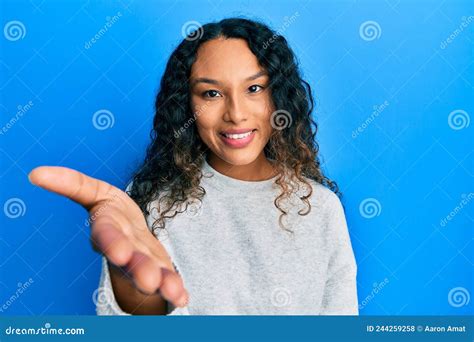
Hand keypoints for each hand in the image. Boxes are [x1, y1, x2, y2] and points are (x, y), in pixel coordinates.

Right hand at [28, 166, 188, 308]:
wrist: (132, 237)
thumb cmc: (114, 214)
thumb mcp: (95, 193)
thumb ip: (71, 184)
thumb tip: (35, 174)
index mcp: (107, 229)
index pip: (106, 235)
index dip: (112, 243)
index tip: (120, 254)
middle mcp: (123, 250)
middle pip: (132, 261)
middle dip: (139, 269)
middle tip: (150, 281)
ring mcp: (141, 262)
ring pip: (150, 272)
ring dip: (161, 282)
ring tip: (174, 292)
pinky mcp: (160, 269)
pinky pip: (168, 279)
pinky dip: (175, 288)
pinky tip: (184, 297)